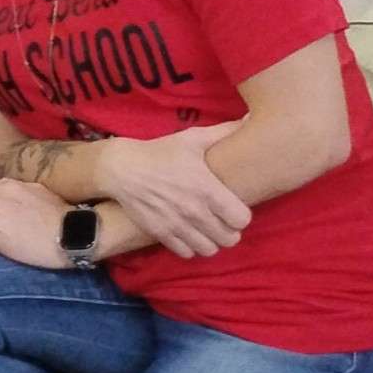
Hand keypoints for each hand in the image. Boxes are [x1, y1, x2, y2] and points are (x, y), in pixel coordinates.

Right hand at [94, 125, 249, 257]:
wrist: (123, 169)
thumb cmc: (161, 152)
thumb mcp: (193, 138)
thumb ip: (224, 132)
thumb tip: (249, 119)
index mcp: (207, 189)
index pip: (242, 219)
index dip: (242, 216)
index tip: (235, 209)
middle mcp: (195, 211)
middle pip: (229, 239)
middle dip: (230, 231)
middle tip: (223, 221)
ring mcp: (177, 225)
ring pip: (209, 250)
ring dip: (212, 241)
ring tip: (208, 230)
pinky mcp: (161, 234)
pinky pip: (186, 253)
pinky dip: (191, 247)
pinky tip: (190, 234)